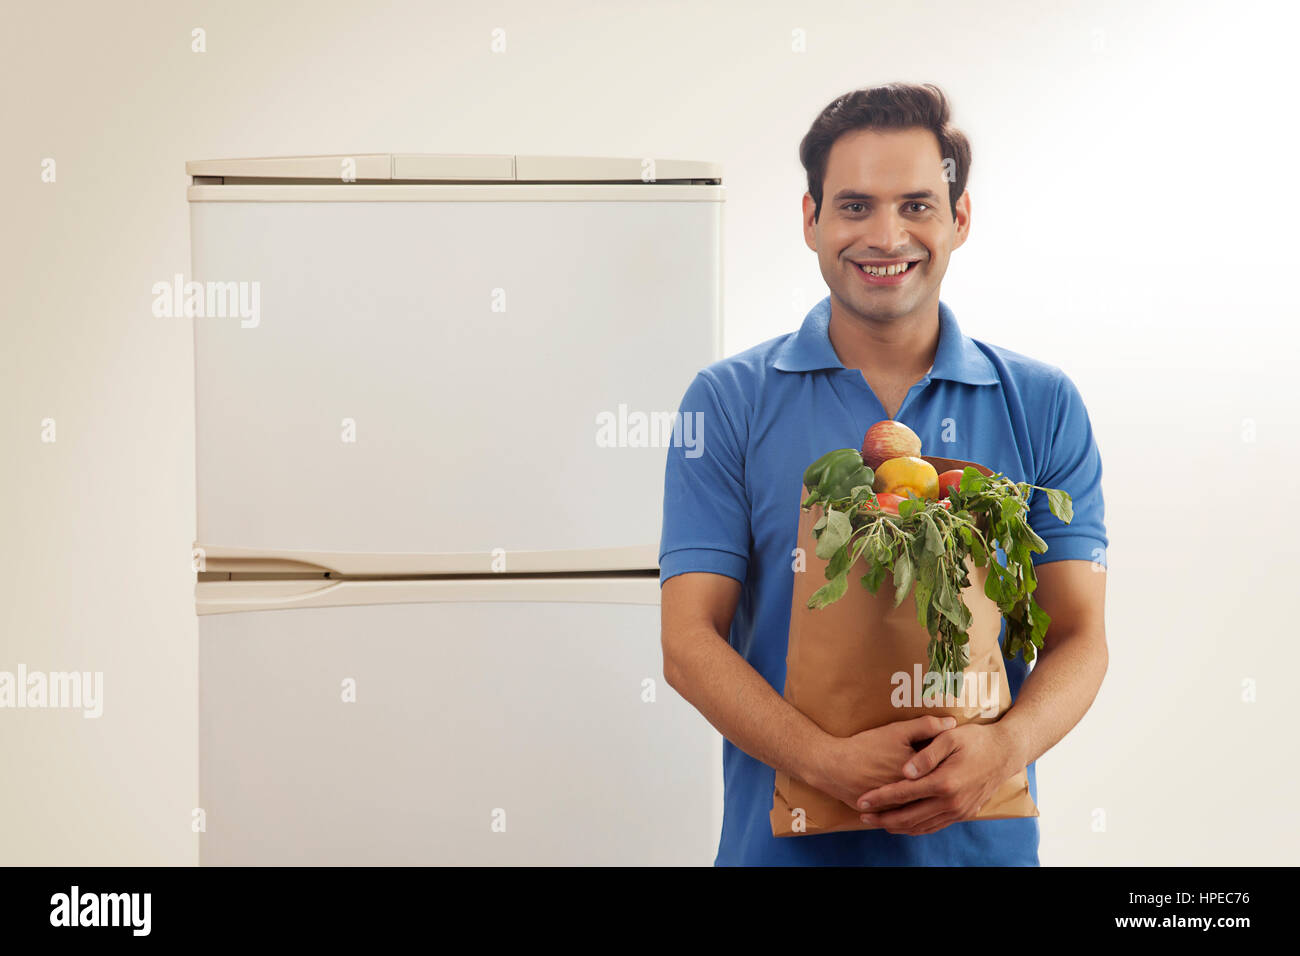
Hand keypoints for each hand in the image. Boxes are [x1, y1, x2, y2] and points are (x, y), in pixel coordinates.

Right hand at [810, 715, 956, 811]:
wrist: (833, 766)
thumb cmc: (866, 746)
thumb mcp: (897, 731)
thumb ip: (926, 726)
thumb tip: (952, 723)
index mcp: (917, 777)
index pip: (943, 772)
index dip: (950, 765)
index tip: (956, 759)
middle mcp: (910, 796)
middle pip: (933, 791)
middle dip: (942, 785)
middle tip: (949, 774)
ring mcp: (896, 808)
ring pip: (920, 808)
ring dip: (930, 803)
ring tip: (937, 792)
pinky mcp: (884, 814)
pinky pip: (903, 816)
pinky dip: (912, 812)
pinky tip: (918, 806)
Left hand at [856, 721, 1023, 835]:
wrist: (1006, 752)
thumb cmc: (976, 740)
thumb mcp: (950, 738)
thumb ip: (925, 755)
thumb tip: (904, 771)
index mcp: (945, 782)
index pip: (904, 793)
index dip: (880, 798)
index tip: (861, 800)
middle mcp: (951, 802)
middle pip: (909, 816)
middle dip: (883, 817)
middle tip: (863, 815)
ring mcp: (959, 811)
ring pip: (922, 826)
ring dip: (897, 826)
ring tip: (877, 821)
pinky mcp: (964, 813)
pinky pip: (935, 826)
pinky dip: (916, 828)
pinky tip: (903, 825)